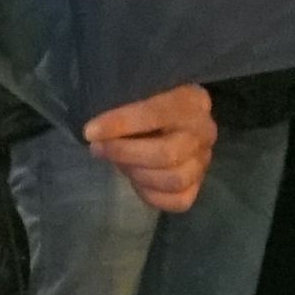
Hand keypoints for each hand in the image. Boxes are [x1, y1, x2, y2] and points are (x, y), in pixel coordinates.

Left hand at [86, 83, 216, 214]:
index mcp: (191, 100)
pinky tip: (137, 180)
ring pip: (174, 179)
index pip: (157, 113)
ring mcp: (204, 160)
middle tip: (98, 149)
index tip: (90, 132)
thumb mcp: (139, 94)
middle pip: (167, 153)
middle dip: (125, 154)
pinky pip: (178, 200)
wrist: (173, 121)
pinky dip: (152, 195)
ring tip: (120, 163)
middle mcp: (204, 131)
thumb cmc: (148, 104)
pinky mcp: (198, 185)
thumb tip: (95, 132)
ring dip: (137, 174)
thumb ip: (124, 107)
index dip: (122, 124)